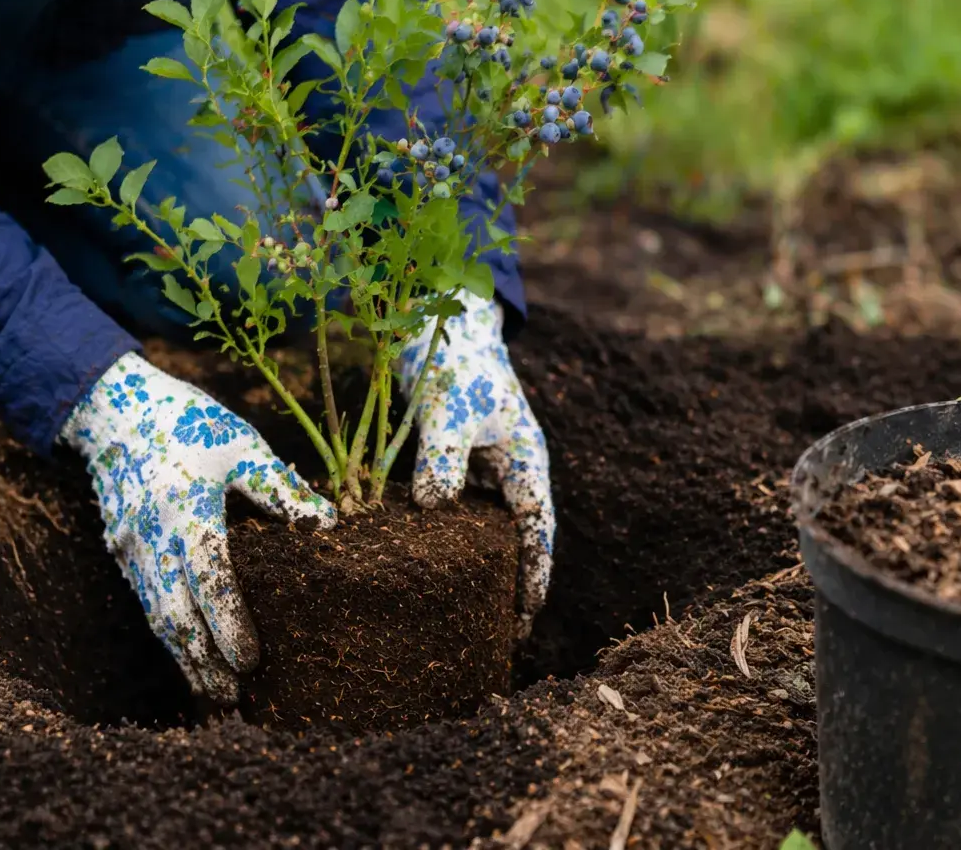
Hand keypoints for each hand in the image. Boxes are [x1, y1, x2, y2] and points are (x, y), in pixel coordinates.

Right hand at [60, 352, 333, 701]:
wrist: (114, 410)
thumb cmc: (188, 423)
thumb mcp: (240, 444)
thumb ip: (279, 488)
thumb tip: (325, 525)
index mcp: (186, 510)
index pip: (210, 581)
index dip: (230, 625)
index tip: (253, 660)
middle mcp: (152, 537)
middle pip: (176, 615)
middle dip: (204, 660)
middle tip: (235, 697)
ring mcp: (130, 548)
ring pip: (156, 617)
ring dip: (183, 657)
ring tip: (214, 692)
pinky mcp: (120, 552)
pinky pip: (146, 602)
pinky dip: (168, 633)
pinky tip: (189, 654)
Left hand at [395, 293, 554, 636]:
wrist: (439, 323)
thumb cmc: (456, 363)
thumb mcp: (449, 409)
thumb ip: (443, 456)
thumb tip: (431, 507)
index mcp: (526, 460)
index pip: (538, 529)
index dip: (534, 574)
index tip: (524, 616)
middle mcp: (509, 471)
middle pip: (517, 539)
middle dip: (511, 585)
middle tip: (495, 637)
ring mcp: (483, 470)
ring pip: (485, 531)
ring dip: (479, 569)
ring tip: (460, 617)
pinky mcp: (455, 465)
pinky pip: (455, 513)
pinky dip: (446, 541)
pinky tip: (422, 569)